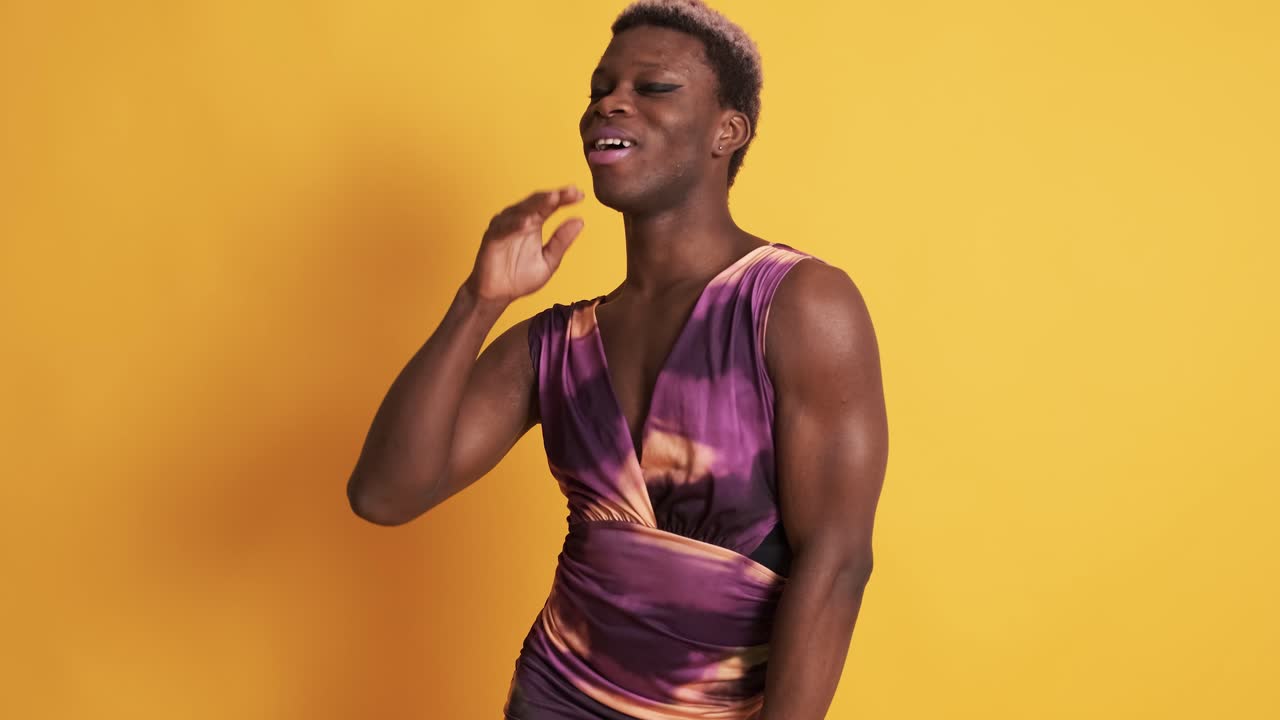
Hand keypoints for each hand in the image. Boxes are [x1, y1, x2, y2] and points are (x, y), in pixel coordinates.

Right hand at [465, 185, 584, 305]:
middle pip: (537, 202)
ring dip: (537, 204)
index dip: (565, 198)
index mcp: (534, 223)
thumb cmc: (520, 277)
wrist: (497, 295)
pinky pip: (504, 228)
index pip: (550, 205)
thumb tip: (580, 221)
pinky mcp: (492, 237)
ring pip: (521, 210)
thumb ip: (561, 241)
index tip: (581, 195)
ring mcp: (505, 226)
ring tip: (553, 199)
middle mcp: (519, 220)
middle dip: (554, 196)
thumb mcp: (549, 261)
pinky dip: (515, 224)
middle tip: (571, 191)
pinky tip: (528, 223)